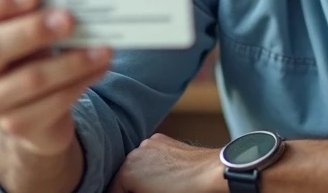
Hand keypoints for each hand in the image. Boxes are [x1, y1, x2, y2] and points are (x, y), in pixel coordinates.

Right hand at [0, 0, 112, 156]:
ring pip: (29, 79)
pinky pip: (51, 103)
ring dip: (70, 61)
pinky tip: (100, 65)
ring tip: (102, 48)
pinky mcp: (15, 124)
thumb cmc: (26, 46)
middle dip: (34, 30)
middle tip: (69, 18)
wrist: (32, 104)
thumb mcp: (22, 18)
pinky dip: (80, 82)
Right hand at [108, 134, 223, 192]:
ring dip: (141, 179)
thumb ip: (134, 192)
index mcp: (127, 171)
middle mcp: (135, 152)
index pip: (112, 191)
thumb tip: (130, 190)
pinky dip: (152, 167)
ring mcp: (150, 143)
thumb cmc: (186, 192)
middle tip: (146, 192)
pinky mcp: (163, 140)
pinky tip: (165, 179)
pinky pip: (150, 156)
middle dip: (130, 189)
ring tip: (157, 188)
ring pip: (136, 166)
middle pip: (123, 178)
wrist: (215, 174)